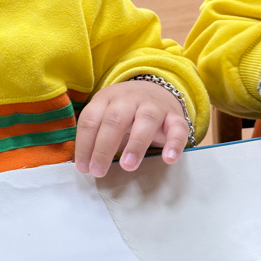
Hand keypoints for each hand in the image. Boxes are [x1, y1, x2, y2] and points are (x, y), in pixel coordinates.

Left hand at [75, 79, 190, 177]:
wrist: (156, 89)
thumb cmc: (125, 111)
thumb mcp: (105, 115)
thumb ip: (96, 135)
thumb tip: (84, 165)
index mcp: (106, 98)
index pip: (90, 120)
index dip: (84, 145)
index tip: (83, 167)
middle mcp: (129, 99)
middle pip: (115, 120)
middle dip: (104, 147)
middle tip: (98, 171)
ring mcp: (154, 106)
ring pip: (145, 121)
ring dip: (136, 145)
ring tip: (127, 165)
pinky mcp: (175, 116)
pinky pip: (177, 128)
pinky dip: (174, 144)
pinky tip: (168, 159)